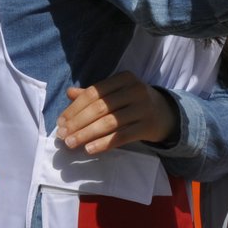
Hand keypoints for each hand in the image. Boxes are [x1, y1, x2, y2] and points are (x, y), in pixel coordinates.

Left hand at [55, 72, 176, 153]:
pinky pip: (121, 136)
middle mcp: (135, 90)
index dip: (75, 108)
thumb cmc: (135, 102)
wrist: (167, 114)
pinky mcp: (147, 126)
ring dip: (86, 134)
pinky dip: (104, 143)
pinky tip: (90, 149)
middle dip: (78, 123)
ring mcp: (143, 108)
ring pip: (109, 123)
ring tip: (71, 143)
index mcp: (124, 78)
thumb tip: (69, 93)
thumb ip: (95, 94)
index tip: (61, 121)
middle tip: (62, 135)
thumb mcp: (117, 93)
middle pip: (100, 108)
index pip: (94, 93)